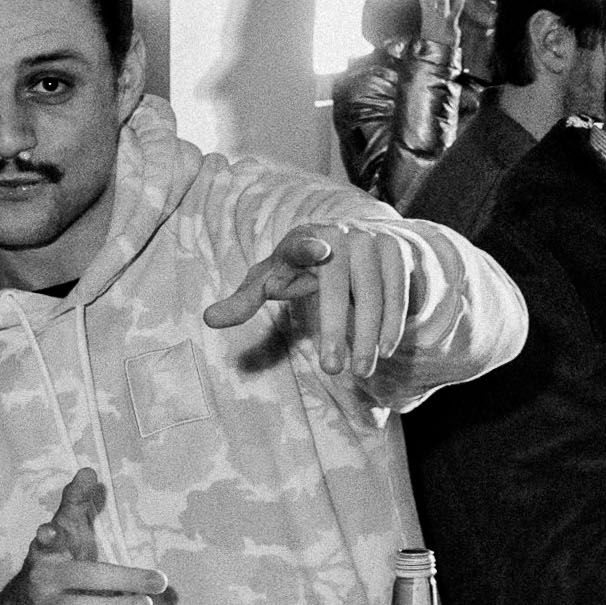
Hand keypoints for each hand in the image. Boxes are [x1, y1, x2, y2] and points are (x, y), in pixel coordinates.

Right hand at [0, 471, 165, 604]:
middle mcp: (46, 580)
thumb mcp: (63, 530)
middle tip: (157, 583)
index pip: (49, 540)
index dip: (49, 536)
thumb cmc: (54, 560)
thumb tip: (90, 469)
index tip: (48, 531)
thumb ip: (75, 501)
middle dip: (120, 581)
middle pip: (85, 579)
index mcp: (47, 552)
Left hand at [203, 224, 415, 389]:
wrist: (356, 240)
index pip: (300, 244)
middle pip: (336, 282)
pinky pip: (397, 290)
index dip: (308, 247)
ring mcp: (370, 240)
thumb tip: (208, 319)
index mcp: (299, 239)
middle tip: (331, 369)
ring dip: (367, 334)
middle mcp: (338, 234)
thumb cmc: (302, 266)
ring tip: (361, 370)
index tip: (319, 250)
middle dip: (335, 327)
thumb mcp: (273, 278)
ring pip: (371, 291)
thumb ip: (245, 299)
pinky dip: (392, 322)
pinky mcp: (397, 251)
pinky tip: (384, 350)